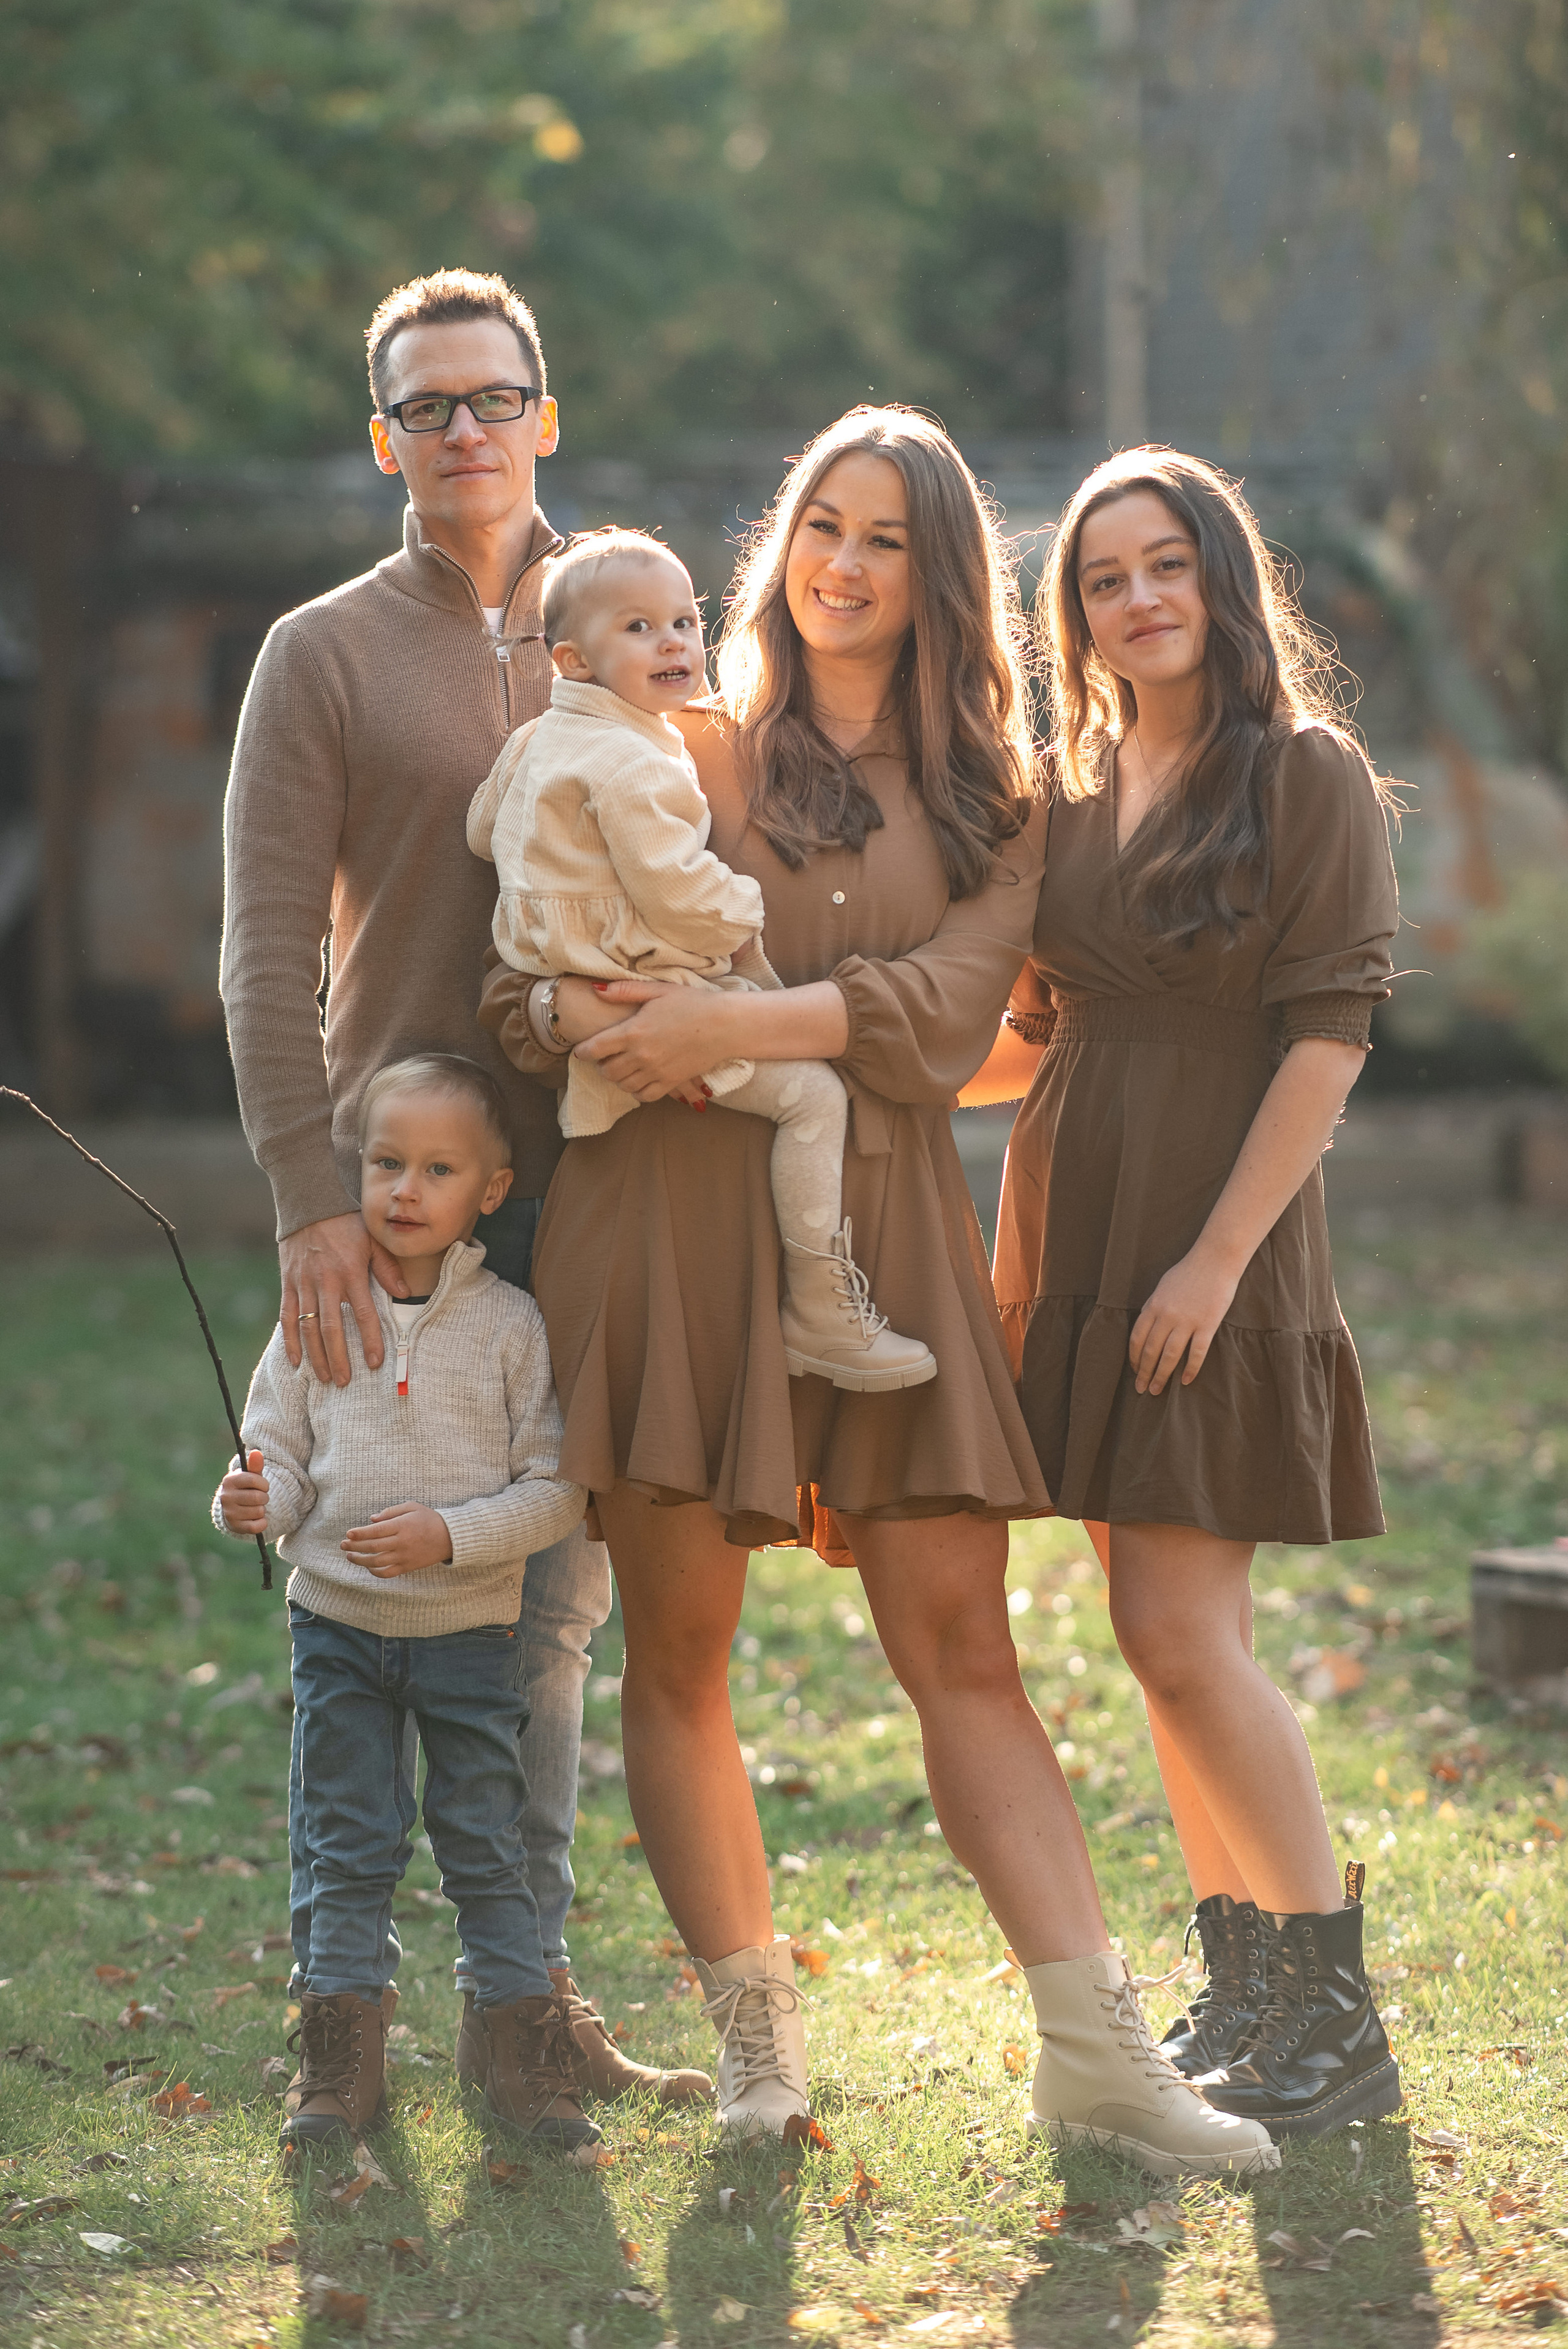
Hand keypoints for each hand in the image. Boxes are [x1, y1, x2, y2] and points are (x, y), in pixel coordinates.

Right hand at [220, 1449, 268, 1534]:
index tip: (263, 1486)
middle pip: (258, 1497)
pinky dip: (262, 1523)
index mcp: (229, 1481)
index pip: (253, 1480)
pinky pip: (256, 1526)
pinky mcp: (235, 1526)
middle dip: (264, 1497)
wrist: (233, 1508)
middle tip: (259, 1497)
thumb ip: (254, 1465)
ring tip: (255, 1507)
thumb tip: (256, 1452)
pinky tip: (257, 1518)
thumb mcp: (250, 1475)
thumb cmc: (245, 1488)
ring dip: (262, 1509)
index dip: (263, 1483)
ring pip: (258, 1511)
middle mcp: (226, 1497)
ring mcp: (229, 1513)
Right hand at [280, 1211, 406, 1384]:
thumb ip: (388, 1269)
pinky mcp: (288, 1283)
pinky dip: (290, 1341)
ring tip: (324, 1378)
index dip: (370, 1339)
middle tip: (344, 1382)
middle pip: (332, 1328)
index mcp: (351, 1272)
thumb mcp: (373, 1240)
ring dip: (316, 1356)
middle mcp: (326, 1282)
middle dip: (338, 1358)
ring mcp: (303, 1284)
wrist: (310, 1203)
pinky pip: (287, 1317)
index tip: (376, 1362)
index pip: (363, 1313)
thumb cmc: (347, 1222)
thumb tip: (406, 1293)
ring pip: (308, 1328)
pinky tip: (296, 1361)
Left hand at [341, 1503, 453, 1577]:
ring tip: (350, 1556)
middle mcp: (402, 1542)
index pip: (375, 1531)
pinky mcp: (407, 1567)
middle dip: (354, 1546)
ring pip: (377, 1562)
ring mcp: (404, 1557)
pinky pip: (387, 1573)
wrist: (450, 1537)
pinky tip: (368, 1566)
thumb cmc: (429, 1519)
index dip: (359, 1534)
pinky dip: (375, 1571)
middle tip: (343, 1545)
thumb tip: (372, 1519)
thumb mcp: (412, 1507)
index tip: (348, 1534)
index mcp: (402, 1526)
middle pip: (372, 1547)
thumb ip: (391, 1511)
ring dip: (360, 1560)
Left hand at [550, 977, 706, 1108]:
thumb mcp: (657, 990)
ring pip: (623, 1085)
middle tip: (605, 1058)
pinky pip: (644, 1096)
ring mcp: (656, 1072)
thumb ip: (625, 991)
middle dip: (601, 1065)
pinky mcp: (671, 1083)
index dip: (583, 1051)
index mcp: (633, 1031)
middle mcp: (641, 1055)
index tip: (580, 1051)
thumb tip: (595, 990)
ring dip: (618, 1078)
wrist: (724, 1025)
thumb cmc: (692, 1003)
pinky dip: (637, 1091)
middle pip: (607, 1071)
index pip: (595, 1048)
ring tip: (622, 1068)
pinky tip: (639, 1080)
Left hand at [1127, 1245, 1241, 1395]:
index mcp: (1153, 1306)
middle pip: (1151, 1351)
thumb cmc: (1188, 1272)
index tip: (1134, 1371)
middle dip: (1144, 1373)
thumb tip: (1146, 1326)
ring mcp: (1187, 1321)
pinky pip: (1197, 1352)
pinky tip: (1185, 1381)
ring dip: (1161, 1375)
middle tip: (1141, 1389)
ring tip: (1156, 1390)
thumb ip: (1153, 1307)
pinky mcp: (1207, 1325)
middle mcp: (1166, 1316)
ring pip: (1170, 1355)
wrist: (1215, 1260)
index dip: (1134, 1358)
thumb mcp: (1162, 1287)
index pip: (1137, 1338)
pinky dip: (1190, 1369)